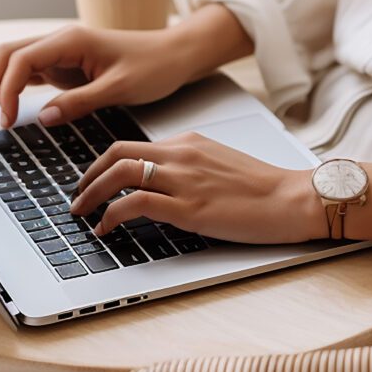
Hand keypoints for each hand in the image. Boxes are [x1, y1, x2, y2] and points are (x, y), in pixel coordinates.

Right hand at [0, 5, 253, 128]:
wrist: (175, 56)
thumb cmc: (154, 67)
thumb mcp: (120, 88)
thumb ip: (79, 102)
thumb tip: (40, 118)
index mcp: (72, 40)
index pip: (21, 59)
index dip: (5, 89)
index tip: (5, 120)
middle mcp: (61, 41)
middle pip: (8, 56)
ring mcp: (61, 52)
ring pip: (14, 63)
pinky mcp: (66, 65)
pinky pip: (29, 73)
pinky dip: (10, 87)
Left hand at [70, 132, 325, 244]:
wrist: (293, 198)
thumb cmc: (264, 188)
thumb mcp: (221, 165)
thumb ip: (191, 167)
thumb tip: (162, 184)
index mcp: (190, 143)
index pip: (133, 145)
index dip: (104, 164)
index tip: (93, 180)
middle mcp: (182, 155)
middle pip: (117, 154)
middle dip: (88, 176)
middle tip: (78, 196)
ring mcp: (184, 180)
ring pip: (120, 174)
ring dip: (92, 194)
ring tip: (82, 214)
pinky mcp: (188, 207)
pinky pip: (134, 204)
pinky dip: (111, 215)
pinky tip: (106, 229)